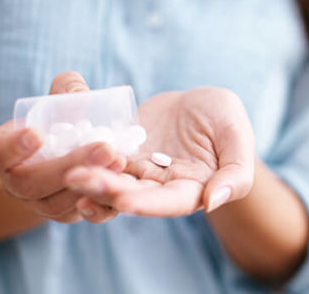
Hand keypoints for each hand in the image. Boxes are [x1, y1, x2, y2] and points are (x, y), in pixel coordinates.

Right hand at [0, 72, 124, 222]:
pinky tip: (120, 182)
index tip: (35, 133)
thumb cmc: (52, 126)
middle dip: (68, 166)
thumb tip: (81, 91)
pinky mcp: (62, 213)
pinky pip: (78, 214)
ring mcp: (38, 203)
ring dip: (89, 183)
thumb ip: (63, 93)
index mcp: (3, 154)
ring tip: (118, 161)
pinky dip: (99, 201)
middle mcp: (15, 183)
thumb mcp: (53, 106)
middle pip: (31, 183)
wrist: (56, 160)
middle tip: (104, 149)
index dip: (11, 148)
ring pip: (56, 204)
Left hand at [66, 87, 254, 218]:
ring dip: (92, 179)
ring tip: (70, 173)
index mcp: (192, 188)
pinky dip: (89, 159)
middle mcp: (162, 186)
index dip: (148, 203)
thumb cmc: (224, 118)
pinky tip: (71, 154)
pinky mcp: (125, 152)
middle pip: (135, 194)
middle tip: (79, 180)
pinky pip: (105, 158)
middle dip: (108, 190)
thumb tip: (212, 202)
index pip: (170, 203)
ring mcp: (140, 170)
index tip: (124, 201)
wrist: (198, 104)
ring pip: (115, 180)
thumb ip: (235, 173)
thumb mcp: (238, 137)